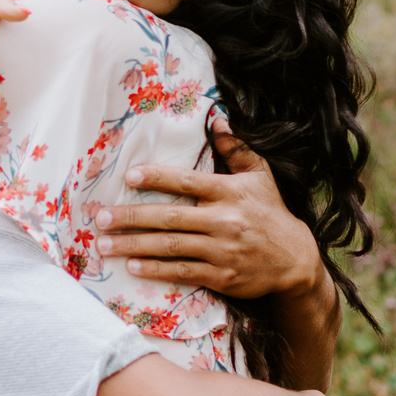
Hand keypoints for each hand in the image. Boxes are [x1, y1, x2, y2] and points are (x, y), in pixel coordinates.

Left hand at [94, 133, 325, 301]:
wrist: (295, 260)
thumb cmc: (270, 212)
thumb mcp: (260, 176)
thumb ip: (237, 149)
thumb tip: (217, 119)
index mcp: (228, 193)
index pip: (187, 182)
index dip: (157, 177)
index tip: (128, 176)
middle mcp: (223, 221)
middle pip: (170, 218)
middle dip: (131, 217)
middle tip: (100, 218)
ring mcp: (221, 251)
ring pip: (170, 247)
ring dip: (134, 246)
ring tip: (105, 244)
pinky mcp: (221, 276)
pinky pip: (182, 272)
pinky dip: (156, 270)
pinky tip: (132, 266)